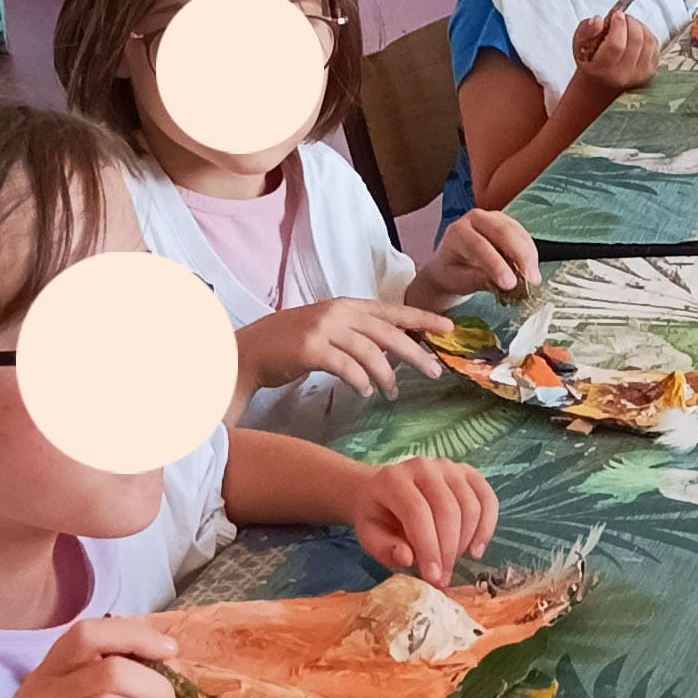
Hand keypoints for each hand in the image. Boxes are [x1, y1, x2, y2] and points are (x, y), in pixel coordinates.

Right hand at [237, 297, 450, 403]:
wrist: (249, 350)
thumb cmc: (292, 343)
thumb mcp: (329, 328)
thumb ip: (360, 334)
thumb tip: (395, 351)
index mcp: (346, 305)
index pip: (392, 311)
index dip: (422, 319)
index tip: (448, 328)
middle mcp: (338, 312)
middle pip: (389, 333)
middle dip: (415, 354)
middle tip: (434, 372)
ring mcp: (323, 329)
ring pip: (371, 353)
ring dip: (386, 376)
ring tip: (390, 392)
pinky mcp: (311, 349)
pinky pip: (347, 367)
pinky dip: (361, 381)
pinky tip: (365, 392)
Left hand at [346, 457, 498, 584]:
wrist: (380, 490)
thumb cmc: (376, 516)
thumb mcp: (369, 536)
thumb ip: (385, 548)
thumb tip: (408, 558)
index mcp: (393, 480)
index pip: (417, 512)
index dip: (429, 547)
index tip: (434, 577)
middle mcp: (423, 467)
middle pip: (448, 510)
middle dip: (449, 550)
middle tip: (443, 577)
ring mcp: (449, 467)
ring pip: (470, 506)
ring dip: (466, 542)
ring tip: (453, 563)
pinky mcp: (467, 473)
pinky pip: (487, 499)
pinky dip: (487, 527)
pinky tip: (476, 549)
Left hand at [427, 208, 538, 299]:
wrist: (451, 264)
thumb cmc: (453, 273)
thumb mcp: (460, 281)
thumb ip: (480, 280)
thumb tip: (504, 284)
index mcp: (457, 232)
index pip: (479, 245)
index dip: (496, 264)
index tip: (510, 284)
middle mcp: (474, 219)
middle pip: (502, 232)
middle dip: (520, 256)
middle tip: (530, 280)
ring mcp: (493, 217)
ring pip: (516, 232)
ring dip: (528, 255)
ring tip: (534, 279)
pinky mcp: (507, 222)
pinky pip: (523, 234)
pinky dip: (530, 252)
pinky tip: (532, 269)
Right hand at [569, 9, 662, 95]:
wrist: (603, 80)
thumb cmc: (591, 60)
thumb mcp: (579, 45)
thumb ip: (585, 31)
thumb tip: (598, 20)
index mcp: (602, 69)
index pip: (616, 45)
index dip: (618, 25)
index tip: (615, 14)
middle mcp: (623, 75)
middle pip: (635, 40)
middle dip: (629, 21)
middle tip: (620, 17)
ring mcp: (639, 74)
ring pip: (647, 40)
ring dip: (638, 25)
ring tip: (626, 24)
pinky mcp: (651, 70)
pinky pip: (654, 44)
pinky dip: (646, 33)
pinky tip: (635, 33)